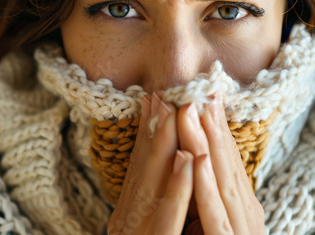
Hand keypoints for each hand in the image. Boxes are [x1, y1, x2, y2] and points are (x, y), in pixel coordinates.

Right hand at [107, 92, 193, 233]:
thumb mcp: (148, 226)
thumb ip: (156, 203)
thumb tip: (172, 163)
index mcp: (128, 215)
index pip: (138, 169)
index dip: (146, 134)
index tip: (154, 102)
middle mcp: (126, 221)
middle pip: (143, 170)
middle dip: (155, 130)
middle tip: (163, 95)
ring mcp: (135, 234)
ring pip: (152, 186)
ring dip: (164, 145)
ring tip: (175, 111)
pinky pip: (167, 219)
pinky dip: (177, 187)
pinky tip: (188, 159)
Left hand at [177, 93, 265, 234]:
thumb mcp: (209, 219)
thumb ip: (204, 195)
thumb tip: (191, 157)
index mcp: (240, 207)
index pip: (228, 163)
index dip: (217, 131)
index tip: (204, 99)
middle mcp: (244, 214)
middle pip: (225, 166)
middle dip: (211, 127)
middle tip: (199, 92)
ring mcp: (237, 230)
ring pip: (220, 182)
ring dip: (205, 144)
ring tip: (190, 111)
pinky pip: (213, 214)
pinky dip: (205, 185)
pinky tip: (197, 159)